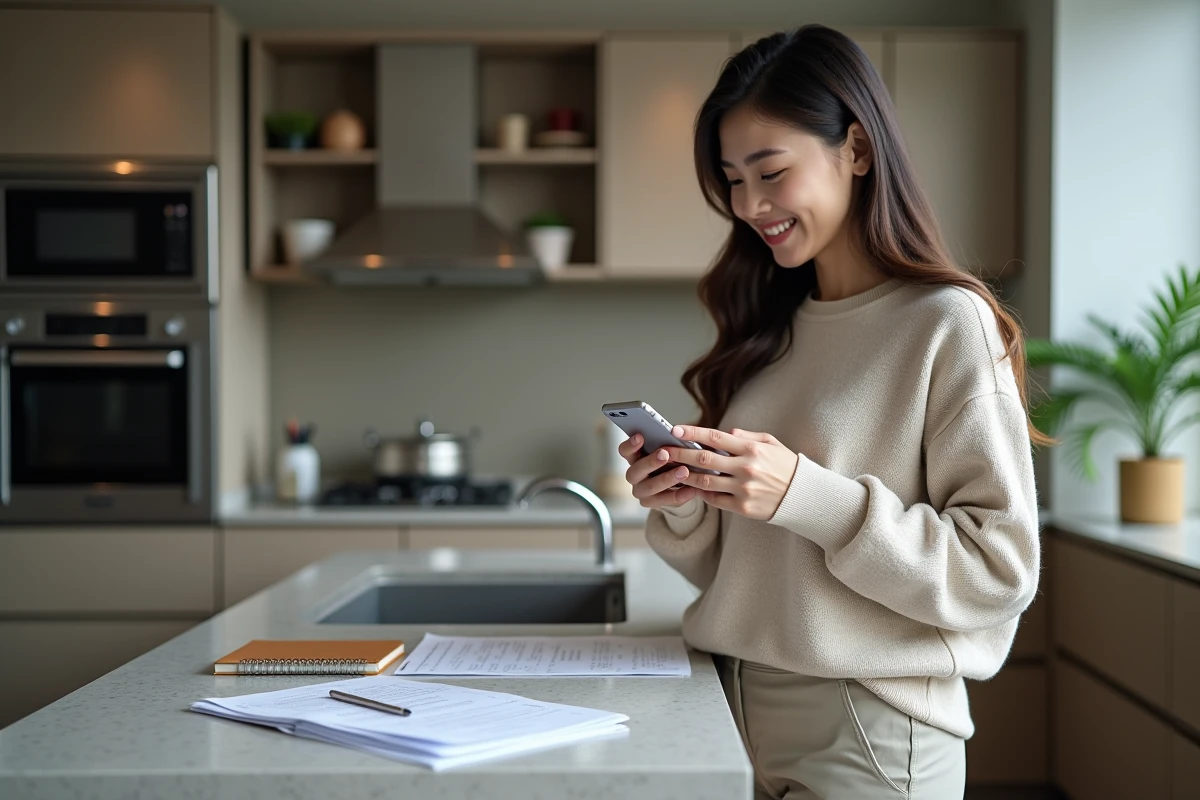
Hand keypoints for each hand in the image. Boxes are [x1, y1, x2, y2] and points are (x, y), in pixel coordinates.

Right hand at [618, 433, 698, 508]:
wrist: (678, 484)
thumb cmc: (671, 461)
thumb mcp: (667, 451)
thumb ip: (666, 445)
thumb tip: (675, 435)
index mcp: (634, 458)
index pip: (625, 451)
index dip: (630, 445)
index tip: (640, 436)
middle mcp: (634, 475)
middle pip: (636, 470)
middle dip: (651, 462)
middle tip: (665, 454)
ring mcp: (640, 490)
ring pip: (650, 487)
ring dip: (667, 479)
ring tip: (684, 471)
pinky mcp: (651, 503)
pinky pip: (664, 501)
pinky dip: (679, 495)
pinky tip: (691, 489)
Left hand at [664, 425, 798, 519]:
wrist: (804, 496)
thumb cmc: (786, 466)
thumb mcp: (772, 443)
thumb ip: (747, 436)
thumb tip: (726, 432)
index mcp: (752, 449)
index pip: (715, 437)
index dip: (693, 433)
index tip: (675, 430)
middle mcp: (746, 468)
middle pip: (704, 460)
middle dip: (680, 454)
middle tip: (663, 451)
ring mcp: (743, 489)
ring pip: (705, 482)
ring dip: (686, 476)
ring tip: (671, 471)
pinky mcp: (743, 507)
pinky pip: (715, 500)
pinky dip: (702, 494)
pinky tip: (692, 488)